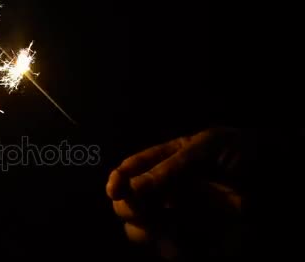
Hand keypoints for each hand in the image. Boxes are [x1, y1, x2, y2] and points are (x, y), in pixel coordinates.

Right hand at [106, 128, 246, 260]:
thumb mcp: (206, 148)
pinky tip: (180, 247)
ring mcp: (179, 215)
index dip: (118, 180)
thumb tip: (132, 187)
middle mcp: (167, 189)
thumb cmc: (245, 153)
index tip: (116, 191)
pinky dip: (169, 250)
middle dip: (129, 208)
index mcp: (166, 161)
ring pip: (141, 231)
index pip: (130, 170)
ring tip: (163, 232)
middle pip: (128, 203)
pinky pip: (169, 250)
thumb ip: (169, 168)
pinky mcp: (195, 240)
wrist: (283, 177)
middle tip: (142, 211)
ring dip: (144, 232)